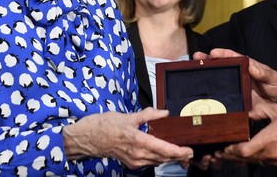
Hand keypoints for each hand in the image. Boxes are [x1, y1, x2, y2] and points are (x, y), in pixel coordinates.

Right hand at [63, 107, 193, 167]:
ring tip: (180, 154)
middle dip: (178, 156)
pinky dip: (158, 159)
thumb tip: (164, 113)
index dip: (178, 152)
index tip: (189, 150)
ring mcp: (134, 161)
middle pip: (163, 158)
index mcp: (138, 141)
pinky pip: (149, 163)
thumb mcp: (128, 116)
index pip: (164, 149)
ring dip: (169, 158)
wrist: (88, 138)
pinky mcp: (130, 163)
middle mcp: (137, 154)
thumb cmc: (105, 125)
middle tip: (189, 152)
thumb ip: (148, 115)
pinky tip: (163, 154)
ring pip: (157, 162)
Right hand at [193, 48, 276, 102]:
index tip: (213, 52)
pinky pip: (221, 99)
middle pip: (219, 67)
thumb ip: (263, 72)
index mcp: (245, 67)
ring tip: (193, 71)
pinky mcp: (233, 103)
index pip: (232, 58)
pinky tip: (201, 96)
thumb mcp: (272, 77)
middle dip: (207, 61)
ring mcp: (234, 89)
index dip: (222, 54)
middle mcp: (237, 77)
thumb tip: (251, 66)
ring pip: (217, 81)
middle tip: (196, 57)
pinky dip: (211, 97)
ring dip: (205, 76)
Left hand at [217, 104, 276, 166]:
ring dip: (242, 158)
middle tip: (219, 153)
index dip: (231, 150)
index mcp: (268, 140)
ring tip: (231, 154)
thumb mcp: (276, 109)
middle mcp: (271, 153)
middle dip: (232, 156)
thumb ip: (259, 111)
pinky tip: (250, 154)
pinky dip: (255, 158)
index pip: (244, 151)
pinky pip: (265, 162)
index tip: (223, 146)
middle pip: (246, 159)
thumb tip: (247, 113)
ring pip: (255, 161)